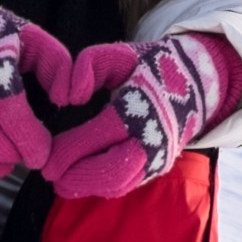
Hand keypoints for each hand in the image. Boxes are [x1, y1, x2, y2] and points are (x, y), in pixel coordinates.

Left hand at [43, 33, 238, 199]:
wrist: (196, 83)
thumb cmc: (150, 67)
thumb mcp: (121, 53)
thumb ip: (89, 64)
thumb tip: (69, 97)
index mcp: (142, 105)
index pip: (102, 135)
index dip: (70, 150)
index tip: (45, 157)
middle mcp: (153, 136)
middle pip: (113, 170)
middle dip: (77, 177)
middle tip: (49, 175)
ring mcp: (158, 155)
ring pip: (121, 183)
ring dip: (88, 187)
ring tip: (60, 184)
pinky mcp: (158, 167)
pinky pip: (128, 184)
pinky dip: (102, 188)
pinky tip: (80, 183)